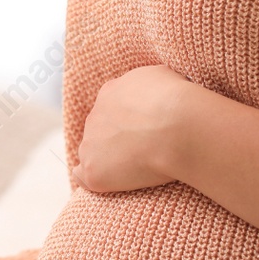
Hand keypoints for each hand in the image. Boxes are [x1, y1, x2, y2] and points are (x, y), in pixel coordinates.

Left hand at [70, 64, 194, 192]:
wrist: (176, 126)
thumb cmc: (176, 101)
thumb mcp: (161, 77)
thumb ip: (147, 85)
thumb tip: (152, 93)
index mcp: (110, 92)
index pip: (112, 107)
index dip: (129, 121)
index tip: (146, 129)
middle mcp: (94, 116)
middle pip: (101, 130)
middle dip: (118, 140)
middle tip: (146, 150)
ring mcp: (90, 144)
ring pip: (92, 153)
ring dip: (109, 160)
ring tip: (139, 169)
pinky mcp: (93, 171)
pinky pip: (82, 177)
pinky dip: (94, 179)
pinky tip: (109, 182)